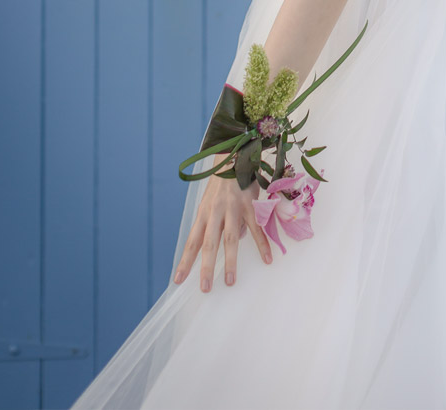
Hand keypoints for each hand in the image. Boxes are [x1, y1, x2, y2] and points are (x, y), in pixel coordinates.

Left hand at [173, 172, 270, 293]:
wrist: (233, 158)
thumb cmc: (221, 186)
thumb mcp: (212, 204)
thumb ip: (218, 225)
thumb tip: (230, 244)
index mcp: (203, 215)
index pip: (191, 242)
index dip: (185, 261)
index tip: (178, 280)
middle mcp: (214, 214)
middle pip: (207, 245)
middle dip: (205, 268)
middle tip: (205, 288)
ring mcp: (231, 210)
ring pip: (229, 240)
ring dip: (229, 262)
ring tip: (229, 281)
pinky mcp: (248, 206)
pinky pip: (256, 229)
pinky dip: (262, 245)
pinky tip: (266, 259)